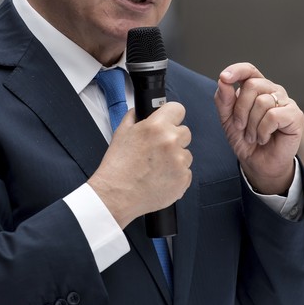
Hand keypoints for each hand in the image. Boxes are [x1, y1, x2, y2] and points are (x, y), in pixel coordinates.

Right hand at [88, 102, 191, 227]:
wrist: (116, 195)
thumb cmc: (117, 167)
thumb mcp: (121, 133)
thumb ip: (134, 117)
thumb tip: (142, 111)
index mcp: (156, 127)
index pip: (178, 109)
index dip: (172, 116)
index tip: (169, 122)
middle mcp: (170, 141)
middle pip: (185, 132)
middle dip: (174, 139)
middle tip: (158, 150)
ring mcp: (179, 161)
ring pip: (186, 154)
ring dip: (176, 159)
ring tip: (157, 167)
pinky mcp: (183, 179)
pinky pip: (186, 172)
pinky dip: (176, 175)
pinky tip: (160, 178)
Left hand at [214, 63, 302, 194]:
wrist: (258, 164)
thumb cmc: (246, 140)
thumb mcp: (228, 120)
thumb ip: (224, 100)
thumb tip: (223, 80)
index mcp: (257, 89)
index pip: (249, 70)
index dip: (237, 70)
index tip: (224, 77)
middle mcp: (273, 91)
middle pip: (252, 85)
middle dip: (240, 109)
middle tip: (241, 127)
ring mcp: (286, 102)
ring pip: (262, 102)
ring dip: (251, 125)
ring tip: (253, 136)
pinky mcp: (295, 116)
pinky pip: (273, 115)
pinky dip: (263, 130)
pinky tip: (264, 138)